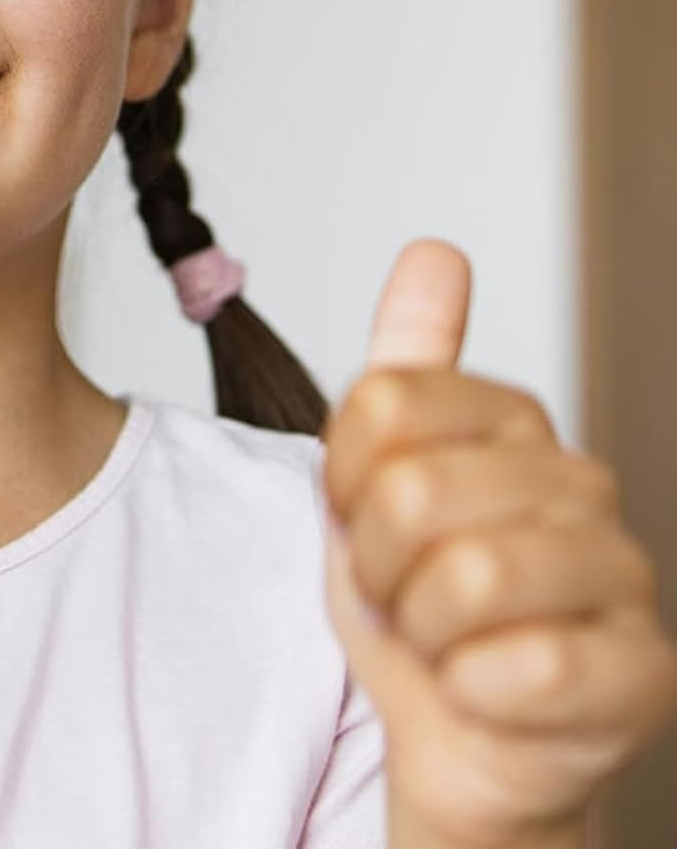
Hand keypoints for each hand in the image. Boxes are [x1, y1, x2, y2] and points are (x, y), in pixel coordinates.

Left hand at [320, 239, 676, 846]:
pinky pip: (520, 666)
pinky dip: (468, 687)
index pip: (380, 401)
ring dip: (419, 628)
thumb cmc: (414, 598)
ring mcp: (621, 575)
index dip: (342, 475)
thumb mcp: (373, 471)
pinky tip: (484, 686)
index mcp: (510, 419)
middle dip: (373, 561)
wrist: (456, 730)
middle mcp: (580, 480)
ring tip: (441, 636)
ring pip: (466, 577)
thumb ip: (403, 363)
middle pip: (413, 491)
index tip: (359, 512)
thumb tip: (435, 252)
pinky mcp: (640, 673)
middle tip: (399, 590)